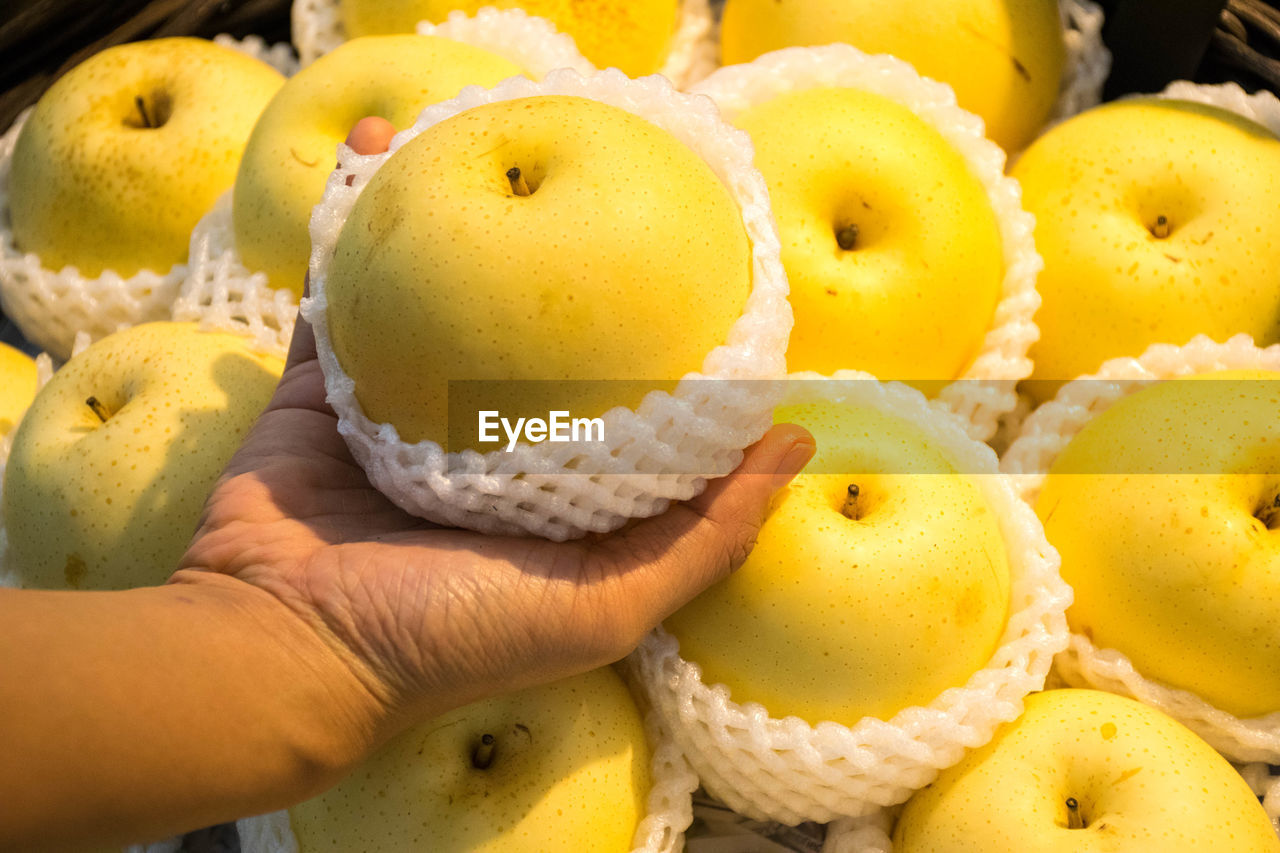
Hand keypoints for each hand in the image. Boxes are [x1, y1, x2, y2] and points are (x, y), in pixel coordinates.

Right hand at [175, 117, 814, 734]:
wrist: (288, 645)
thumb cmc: (454, 636)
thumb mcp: (606, 605)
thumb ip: (705, 537)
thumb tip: (795, 444)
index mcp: (557, 494)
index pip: (629, 405)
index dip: (668, 341)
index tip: (708, 268)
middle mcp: (489, 446)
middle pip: (542, 338)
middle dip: (570, 264)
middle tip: (603, 183)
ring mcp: (406, 408)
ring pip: (448, 299)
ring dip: (463, 224)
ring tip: (492, 139)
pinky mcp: (333, 384)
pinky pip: (349, 294)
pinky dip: (356, 229)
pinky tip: (383, 158)